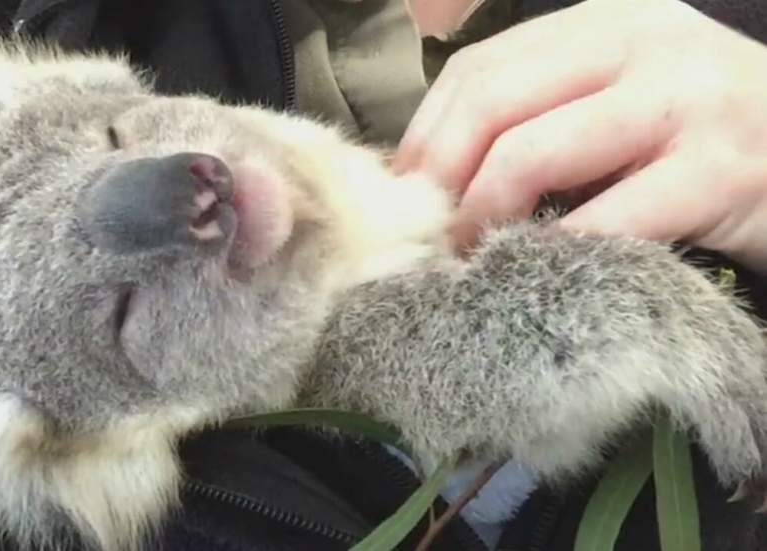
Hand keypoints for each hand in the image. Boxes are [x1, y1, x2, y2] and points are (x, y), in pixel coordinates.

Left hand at [394, 0, 766, 273]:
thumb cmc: (703, 134)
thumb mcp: (618, 96)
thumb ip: (542, 111)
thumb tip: (431, 172)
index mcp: (603, 22)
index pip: (479, 70)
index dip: (425, 137)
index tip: (405, 194)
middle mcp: (640, 43)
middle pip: (490, 103)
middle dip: (438, 178)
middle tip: (425, 234)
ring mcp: (683, 102)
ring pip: (529, 155)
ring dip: (479, 216)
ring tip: (468, 255)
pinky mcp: (718, 171)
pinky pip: (600, 221)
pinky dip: (548, 253)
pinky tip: (531, 273)